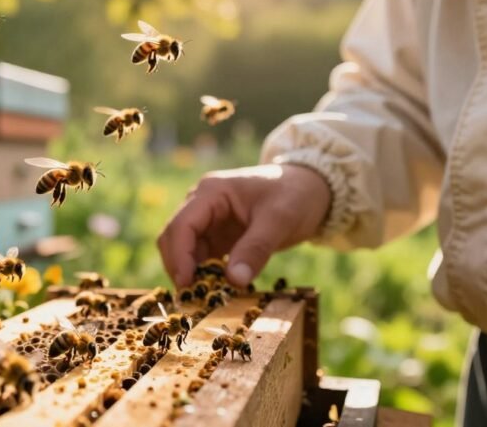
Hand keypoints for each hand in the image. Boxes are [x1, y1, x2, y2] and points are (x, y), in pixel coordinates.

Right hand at [157, 164, 330, 287]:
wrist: (312, 189)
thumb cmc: (295, 195)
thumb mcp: (278, 221)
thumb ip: (255, 249)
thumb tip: (233, 281)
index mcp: (211, 192)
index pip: (182, 225)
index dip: (179, 256)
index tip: (186, 285)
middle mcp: (203, 204)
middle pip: (174, 237)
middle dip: (179, 266)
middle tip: (191, 298)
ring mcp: (209, 220)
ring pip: (185, 250)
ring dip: (191, 273)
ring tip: (204, 298)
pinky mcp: (219, 235)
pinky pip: (203, 257)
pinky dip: (205, 274)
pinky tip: (216, 290)